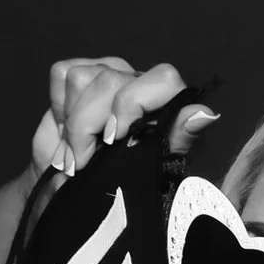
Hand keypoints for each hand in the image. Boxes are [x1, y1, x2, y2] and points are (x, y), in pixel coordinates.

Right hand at [31, 58, 218, 178]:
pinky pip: (63, 73)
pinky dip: (59, 107)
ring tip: (74, 156)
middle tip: (82, 163)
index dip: (132, 104)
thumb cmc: (126, 182)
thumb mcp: (157, 169)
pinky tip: (65, 131)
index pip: (163, 79)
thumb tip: (204, 115)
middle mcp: (140, 81)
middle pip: (110, 81)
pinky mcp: (79, 73)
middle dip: (88, 126)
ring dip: (71, 123)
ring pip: (83, 78)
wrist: (79, 190)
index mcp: (168, 101)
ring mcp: (109, 73)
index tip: (114, 141)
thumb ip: (178, 138)